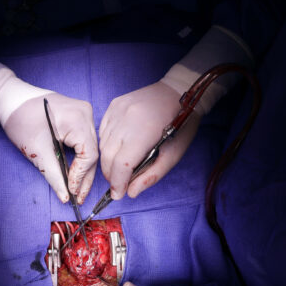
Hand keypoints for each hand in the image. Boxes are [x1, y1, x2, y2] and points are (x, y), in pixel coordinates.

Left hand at [3, 92, 97, 203]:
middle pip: (92, 152)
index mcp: (77, 118)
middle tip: (78, 197)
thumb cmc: (21, 119)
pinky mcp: (80, 116)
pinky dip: (80, 157)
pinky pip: (85, 141)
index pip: (89, 155)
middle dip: (84, 177)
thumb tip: (66, 197)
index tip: (73, 192)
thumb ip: (54, 176)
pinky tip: (75, 172)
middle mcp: (86, 113)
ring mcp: (85, 113)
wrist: (12, 99)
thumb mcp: (37, 151)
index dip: (81, 176)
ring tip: (77, 189)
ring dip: (83, 169)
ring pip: (90, 148)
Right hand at [99, 81, 199, 199]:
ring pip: (103, 145)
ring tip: (120, 168)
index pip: (122, 164)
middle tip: (119, 184)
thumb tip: (130, 192)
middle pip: (108, 157)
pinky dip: (108, 145)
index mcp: (145, 130)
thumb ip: (152, 175)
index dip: (118, 183)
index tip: (118, 194)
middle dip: (111, 176)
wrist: (179, 90)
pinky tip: (119, 149)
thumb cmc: (181, 124)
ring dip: (109, 161)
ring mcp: (117, 109)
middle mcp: (127, 117)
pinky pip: (103, 132)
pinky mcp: (113, 105)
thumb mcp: (174, 154)